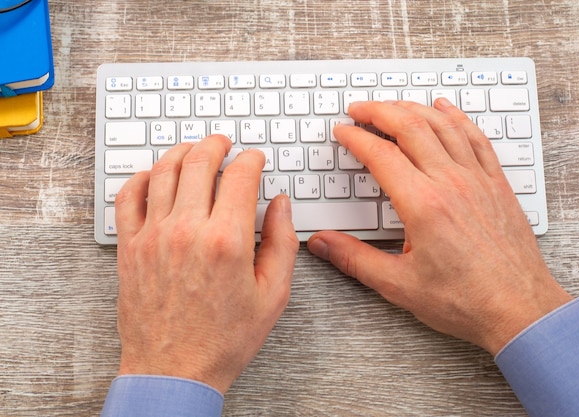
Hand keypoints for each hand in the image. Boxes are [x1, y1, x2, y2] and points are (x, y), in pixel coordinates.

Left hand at [114, 135, 298, 392]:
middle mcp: (188, 230)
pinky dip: (142, 178)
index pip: (240, 175)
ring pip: (163, 171)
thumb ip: (282, 242)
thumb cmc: (223, 339)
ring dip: (181, 152)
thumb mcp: (273, 294)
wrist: (174, 370)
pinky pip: (128, 197)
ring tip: (193, 150)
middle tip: (224, 142)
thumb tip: (280, 205)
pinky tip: (154, 177)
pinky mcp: (130, 247)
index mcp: (227, 240)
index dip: (251, 159)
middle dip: (216, 144)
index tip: (255, 159)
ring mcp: (154, 236)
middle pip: (199, 162)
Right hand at [307, 99, 572, 354]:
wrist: (520, 309)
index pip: (380, 154)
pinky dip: (457, 117)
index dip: (356, 137)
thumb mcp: (399, 285)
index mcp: (423, 205)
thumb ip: (354, 259)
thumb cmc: (466, 300)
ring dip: (413, 108)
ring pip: (442, 125)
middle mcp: (451, 183)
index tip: (342, 131)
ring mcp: (477, 179)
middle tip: (359, 108)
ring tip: (393, 105)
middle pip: (410, 127)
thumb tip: (322, 244)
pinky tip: (446, 109)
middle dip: (379, 111)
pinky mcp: (496, 184)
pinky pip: (475, 137)